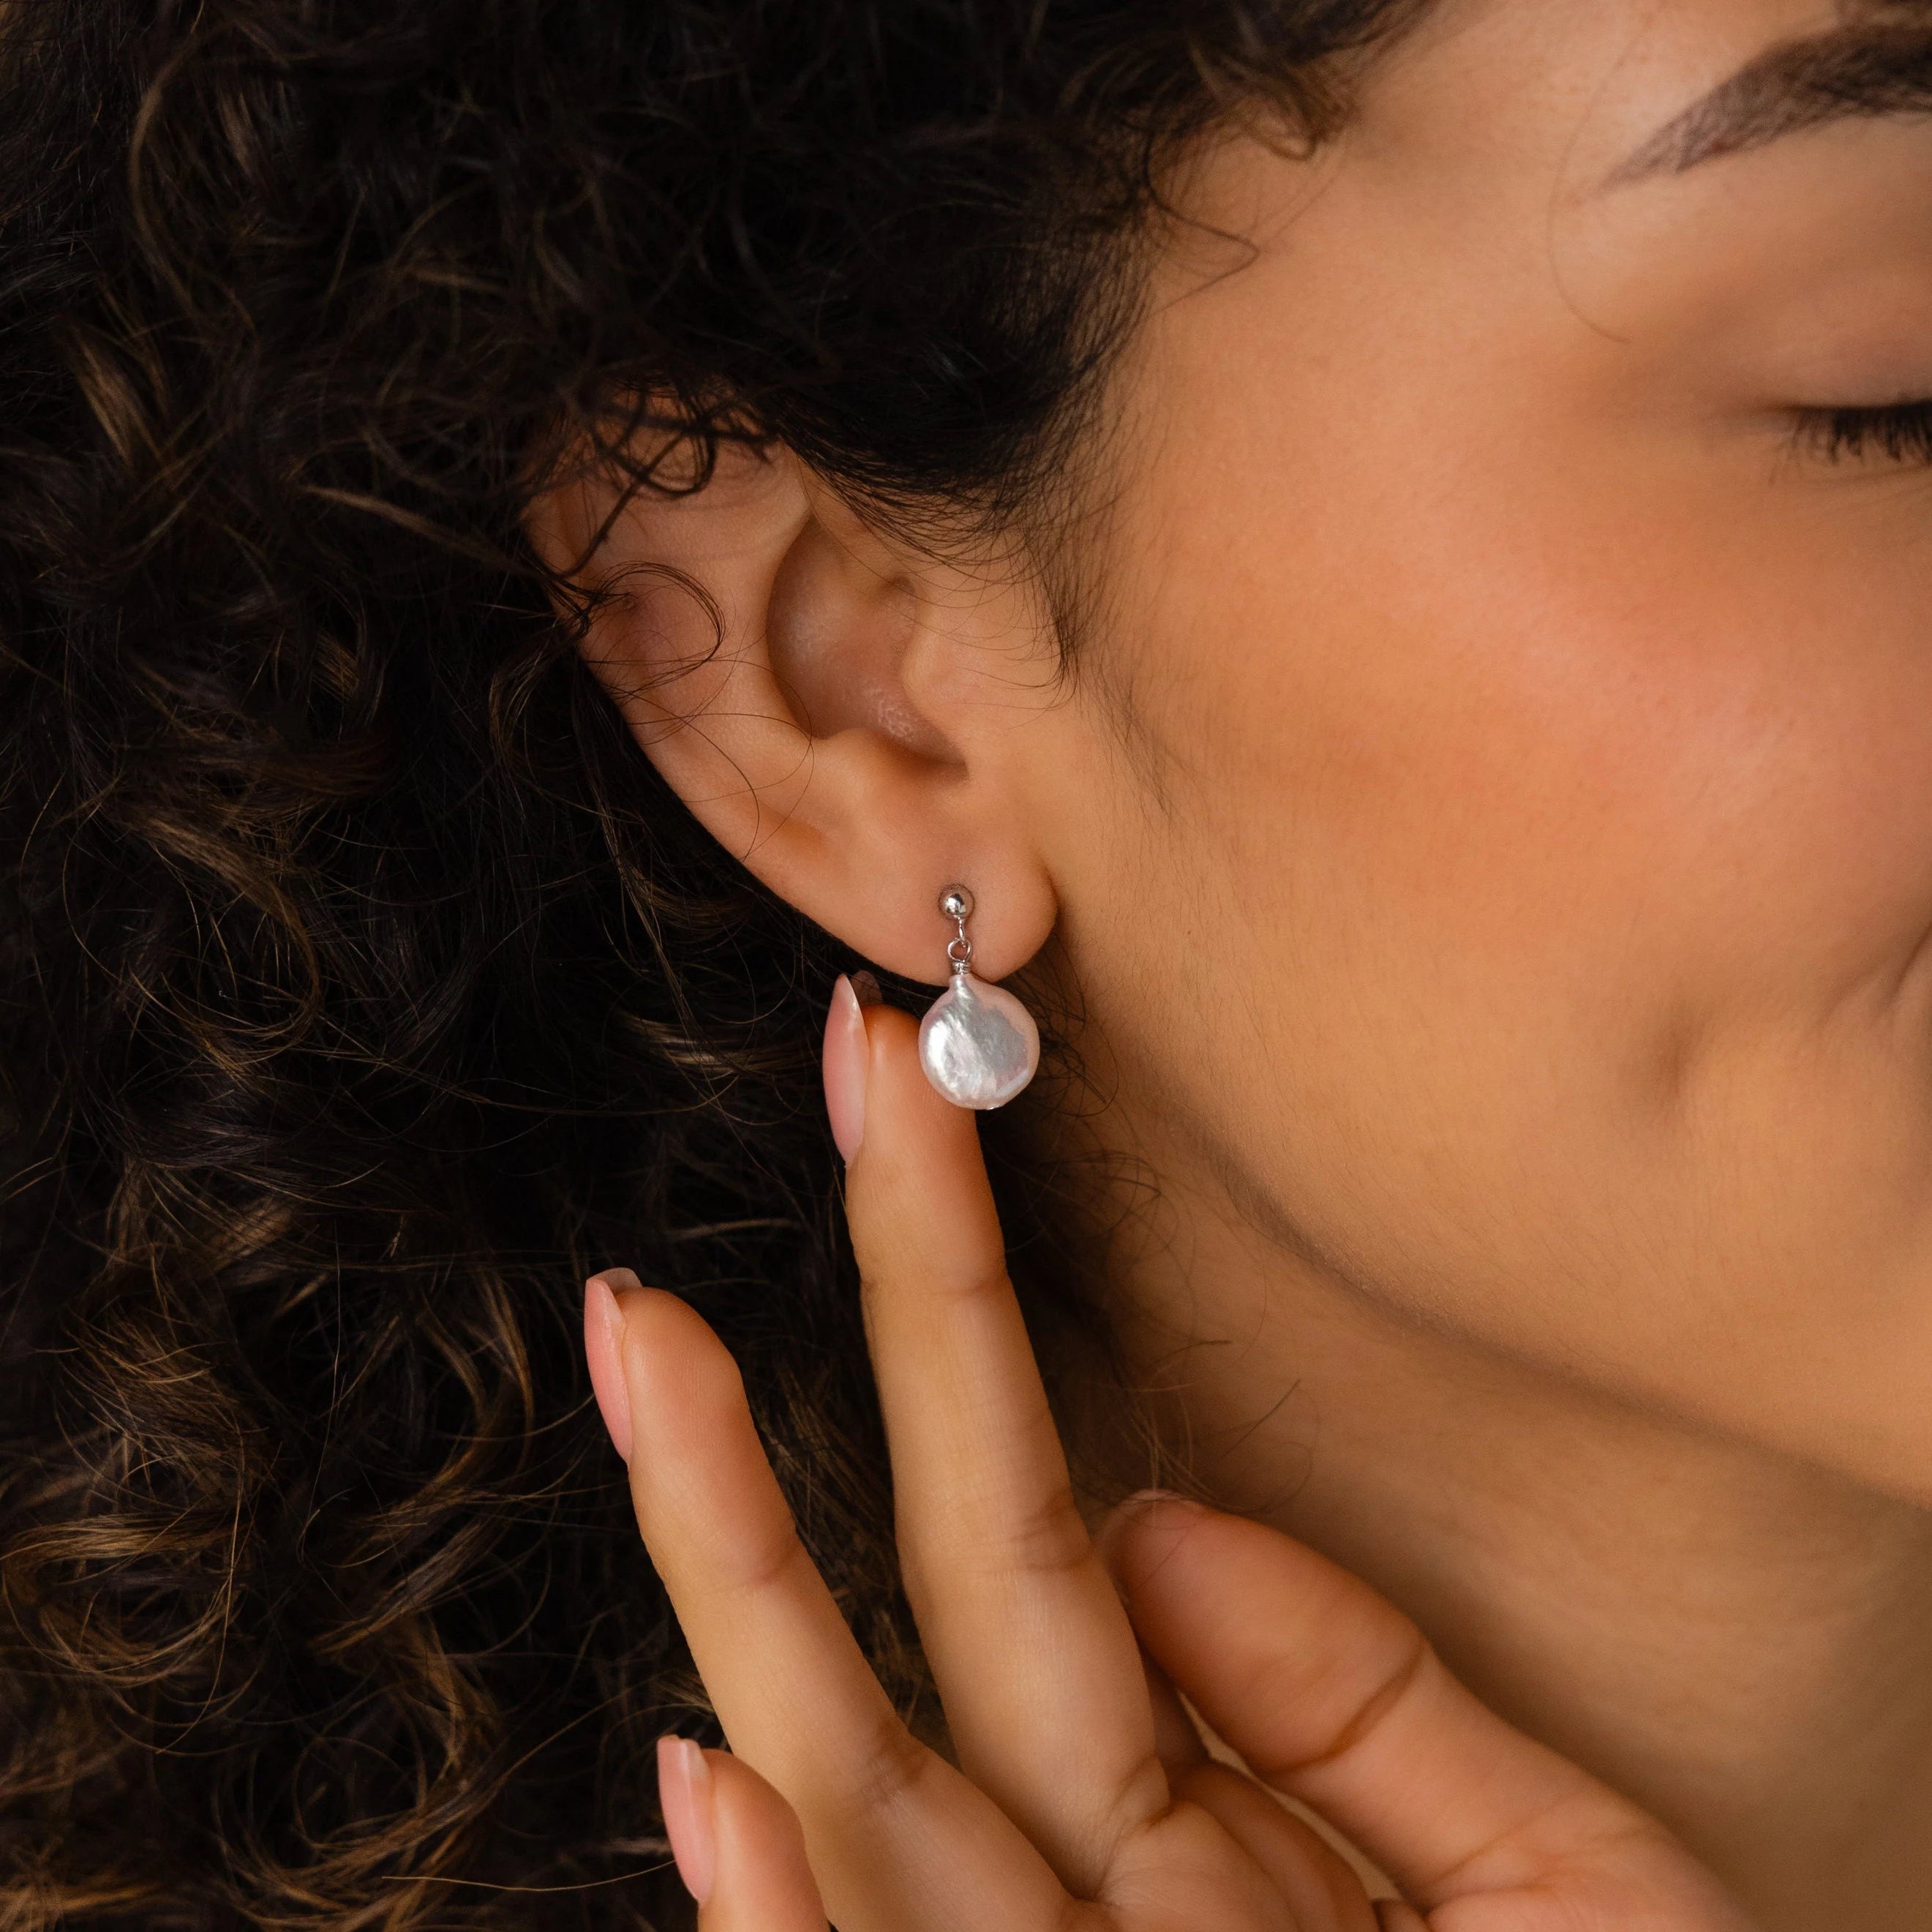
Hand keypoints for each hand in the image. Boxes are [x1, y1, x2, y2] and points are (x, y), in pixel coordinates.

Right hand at [583, 989, 1757, 1930]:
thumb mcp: (1567, 1880)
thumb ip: (1370, 1705)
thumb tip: (1152, 1516)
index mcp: (1193, 1823)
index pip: (1035, 1540)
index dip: (955, 1323)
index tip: (912, 1116)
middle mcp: (1078, 1908)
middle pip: (914, 1625)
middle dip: (816, 1388)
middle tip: (751, 1165)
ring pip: (856, 1798)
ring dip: (736, 1577)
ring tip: (653, 1358)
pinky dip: (786, 1923)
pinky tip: (709, 1766)